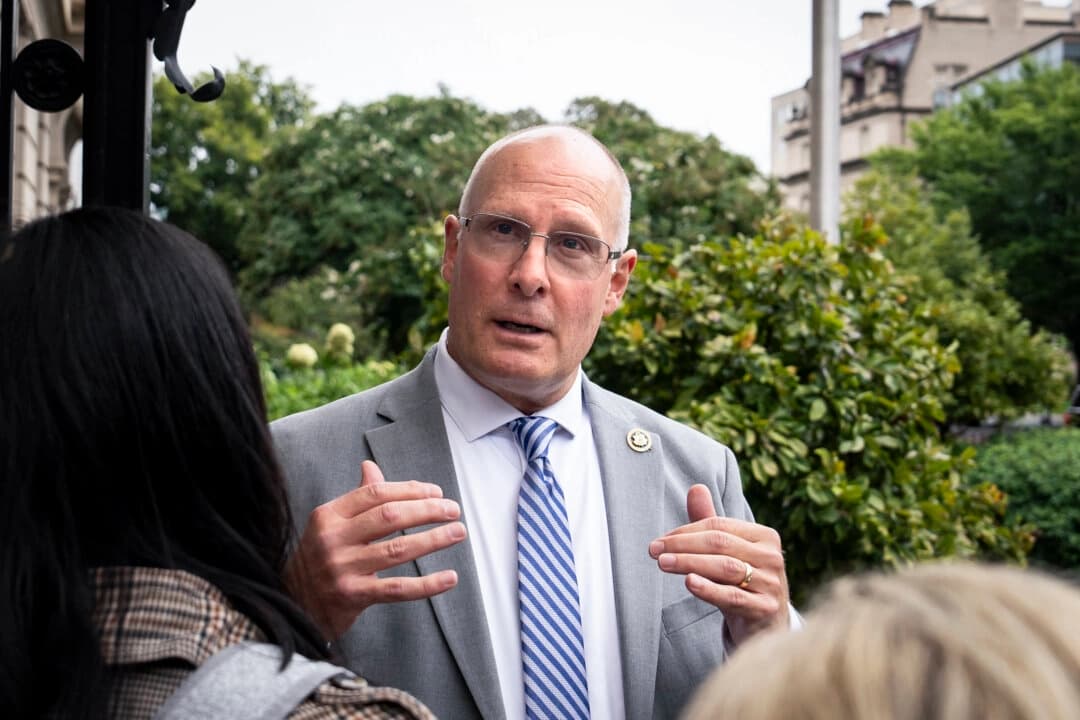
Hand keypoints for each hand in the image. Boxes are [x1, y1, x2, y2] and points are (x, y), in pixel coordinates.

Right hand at [285, 460, 467, 639]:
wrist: (290, 603)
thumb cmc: (317, 559)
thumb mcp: (330, 525)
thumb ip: (356, 498)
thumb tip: (370, 467)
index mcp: (329, 515)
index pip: (375, 494)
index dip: (410, 490)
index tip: (436, 493)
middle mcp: (333, 539)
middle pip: (389, 517)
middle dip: (427, 510)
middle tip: (453, 510)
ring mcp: (341, 568)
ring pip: (397, 549)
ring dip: (433, 540)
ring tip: (457, 532)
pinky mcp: (351, 596)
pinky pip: (397, 589)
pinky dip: (427, 584)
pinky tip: (449, 577)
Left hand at [648, 484, 789, 646]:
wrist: (765, 628)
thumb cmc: (742, 585)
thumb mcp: (727, 553)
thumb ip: (711, 522)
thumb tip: (696, 488)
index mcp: (765, 536)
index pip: (719, 526)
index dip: (686, 531)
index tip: (660, 541)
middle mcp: (772, 557)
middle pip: (720, 544)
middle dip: (683, 545)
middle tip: (655, 550)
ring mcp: (771, 584)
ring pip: (725, 567)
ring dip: (689, 563)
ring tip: (663, 563)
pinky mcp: (765, 609)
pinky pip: (732, 596)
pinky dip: (709, 588)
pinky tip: (689, 583)